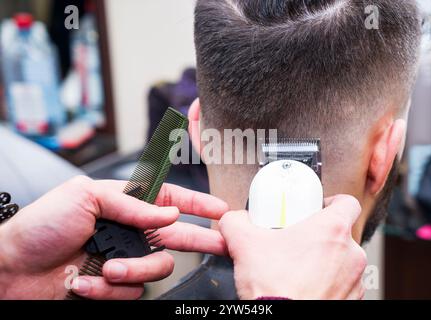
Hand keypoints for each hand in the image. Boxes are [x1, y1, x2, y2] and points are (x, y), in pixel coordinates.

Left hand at [0, 176, 227, 299]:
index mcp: (124, 205)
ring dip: (133, 270)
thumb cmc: (41, 226)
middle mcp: (128, 232)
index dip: (195, 202)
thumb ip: (131, 203)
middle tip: (221, 243)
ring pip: (156, 268)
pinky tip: (84, 283)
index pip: (168, 199)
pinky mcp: (114, 286)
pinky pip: (131, 291)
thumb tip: (169, 211)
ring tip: (106, 268)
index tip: (218, 208)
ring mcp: (124, 259)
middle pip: (177, 234)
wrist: (11, 269)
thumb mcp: (85, 196)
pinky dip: (107, 289)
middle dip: (201, 238)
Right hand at [219, 195, 366, 299]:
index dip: (331, 202)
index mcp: (332, 230)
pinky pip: (343, 283)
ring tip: (299, 267)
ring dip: (325, 260)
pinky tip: (305, 286)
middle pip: (342, 232)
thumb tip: (234, 219)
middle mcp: (350, 253)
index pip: (347, 202)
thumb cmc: (275, 288)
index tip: (316, 208)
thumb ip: (236, 222)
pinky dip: (328, 282)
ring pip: (342, 259)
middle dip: (320, 235)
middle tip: (298, 241)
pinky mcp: (352, 299)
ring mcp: (354, 279)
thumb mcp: (244, 244)